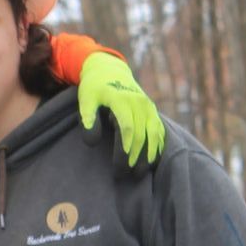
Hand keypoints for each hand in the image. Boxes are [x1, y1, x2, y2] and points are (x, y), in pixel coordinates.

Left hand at [77, 52, 165, 167]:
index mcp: (122, 100)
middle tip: (123, 175)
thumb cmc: (94, 87)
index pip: (126, 128)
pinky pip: (159, 131)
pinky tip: (152, 161)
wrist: (109, 70)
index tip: (120, 166)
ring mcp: (148, 107)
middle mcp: (139, 103)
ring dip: (148, 155)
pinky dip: (157, 146)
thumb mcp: (85, 99)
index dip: (124, 149)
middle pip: (140, 135)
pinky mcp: (152, 111)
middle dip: (133, 157)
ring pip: (154, 135)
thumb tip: (92, 142)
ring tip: (139, 173)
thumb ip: (87, 119)